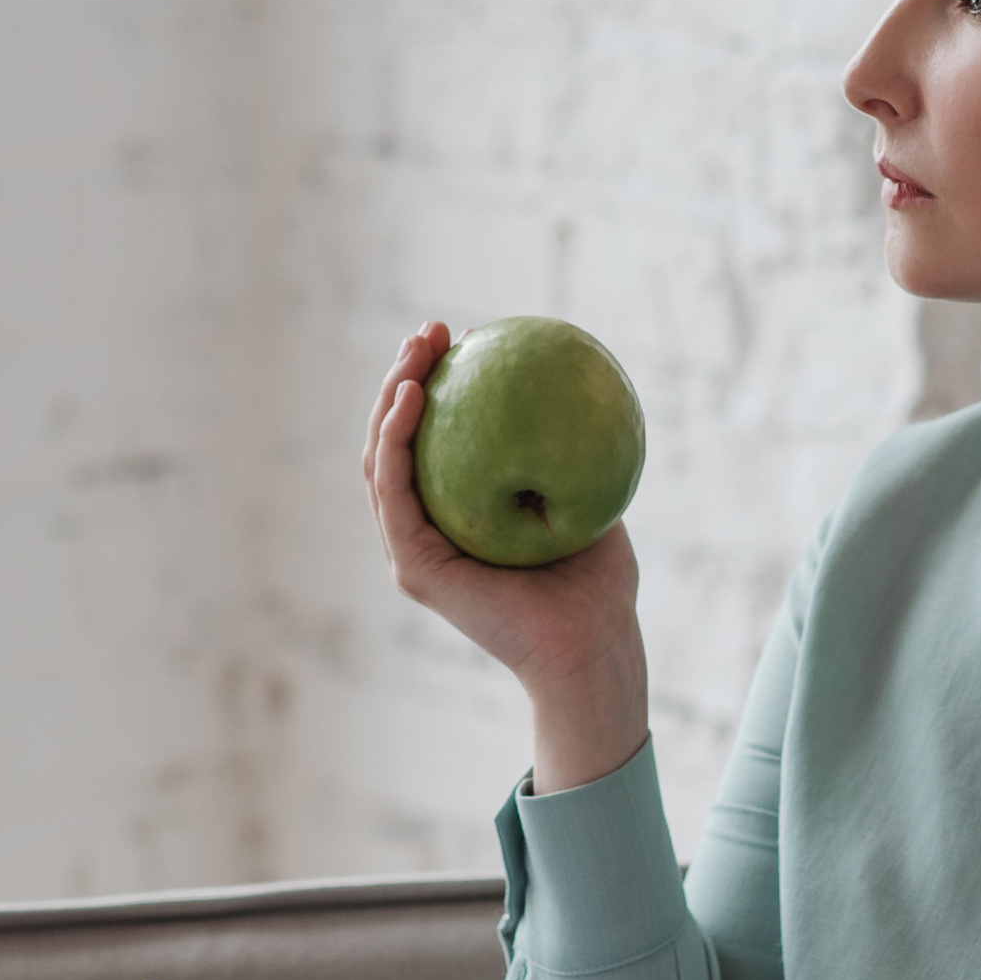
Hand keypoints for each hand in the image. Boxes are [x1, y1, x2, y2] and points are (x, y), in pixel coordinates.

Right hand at [364, 321, 648, 791]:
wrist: (594, 648)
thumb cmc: (599, 585)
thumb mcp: (586, 496)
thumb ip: (567, 448)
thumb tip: (564, 379)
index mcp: (456, 518)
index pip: (431, 441)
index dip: (435, 383)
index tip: (462, 336)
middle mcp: (424, 532)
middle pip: (395, 442)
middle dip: (404, 376)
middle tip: (431, 331)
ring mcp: (412, 551)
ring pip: (381, 459)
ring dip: (390, 395)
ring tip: (417, 349)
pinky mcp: (412, 567)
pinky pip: (393, 491)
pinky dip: (396, 439)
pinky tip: (415, 395)